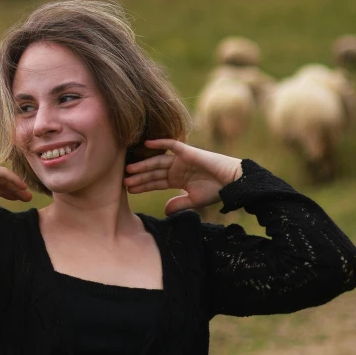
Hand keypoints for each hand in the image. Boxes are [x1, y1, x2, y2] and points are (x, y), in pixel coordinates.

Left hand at [123, 139, 242, 214]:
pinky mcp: (188, 151)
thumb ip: (179, 204)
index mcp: (177, 180)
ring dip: (144, 164)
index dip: (142, 185)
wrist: (233, 182)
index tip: (128, 189)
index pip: (155, 182)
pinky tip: (147, 144)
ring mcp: (181, 159)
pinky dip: (160, 143)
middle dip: (139, 176)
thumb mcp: (194, 201)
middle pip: (153, 172)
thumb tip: (164, 211)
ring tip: (129, 169)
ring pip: (158, 161)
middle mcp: (176, 168)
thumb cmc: (216, 191)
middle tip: (122, 180)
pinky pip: (172, 144)